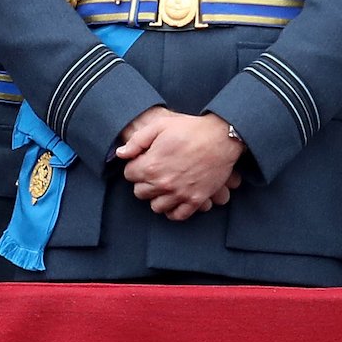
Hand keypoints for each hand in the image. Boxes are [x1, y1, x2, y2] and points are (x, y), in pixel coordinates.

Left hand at [116, 111, 242, 220]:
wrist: (221, 137)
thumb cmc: (190, 129)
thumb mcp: (159, 125)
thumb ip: (137, 141)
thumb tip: (120, 154)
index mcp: (151, 165)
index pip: (129, 175)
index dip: (135, 166)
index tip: (144, 160)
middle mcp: (163, 184)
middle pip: (140, 192)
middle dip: (143, 182)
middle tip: (154, 171)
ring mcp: (180, 194)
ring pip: (156, 206)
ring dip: (157, 196)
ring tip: (164, 185)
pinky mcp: (195, 200)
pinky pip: (177, 215)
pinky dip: (173, 210)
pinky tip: (174, 198)